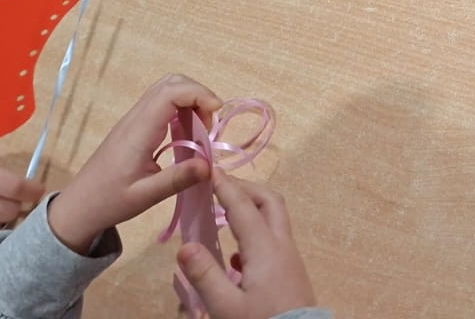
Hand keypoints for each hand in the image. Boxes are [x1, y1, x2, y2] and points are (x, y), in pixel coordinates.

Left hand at [46, 74, 223, 254]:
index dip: (198, 94)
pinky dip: (181, 108)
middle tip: (208, 124)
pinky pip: (161, 102)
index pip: (171, 93)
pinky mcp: (134, 125)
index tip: (216, 112)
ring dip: (190, 99)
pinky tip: (186, 133)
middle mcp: (135, 118)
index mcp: (138, 132)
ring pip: (166, 88)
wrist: (78, 206)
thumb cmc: (109, 202)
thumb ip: (177, 179)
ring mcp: (133, 120)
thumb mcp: (145, 197)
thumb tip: (210, 165)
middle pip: (170, 82)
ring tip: (200, 130)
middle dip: (198, 94)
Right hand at [177, 173, 315, 318]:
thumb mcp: (227, 307)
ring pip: (274, 219)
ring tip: (224, 212)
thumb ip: (205, 276)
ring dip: (252, 208)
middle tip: (220, 186)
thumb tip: (184, 245)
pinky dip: (255, 232)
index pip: (243, 206)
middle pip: (269, 202)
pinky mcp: (290, 272)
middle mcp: (282, 246)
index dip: (225, 186)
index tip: (209, 169)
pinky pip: (273, 240)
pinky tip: (235, 254)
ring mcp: (289, 258)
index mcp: (265, 248)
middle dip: (245, 188)